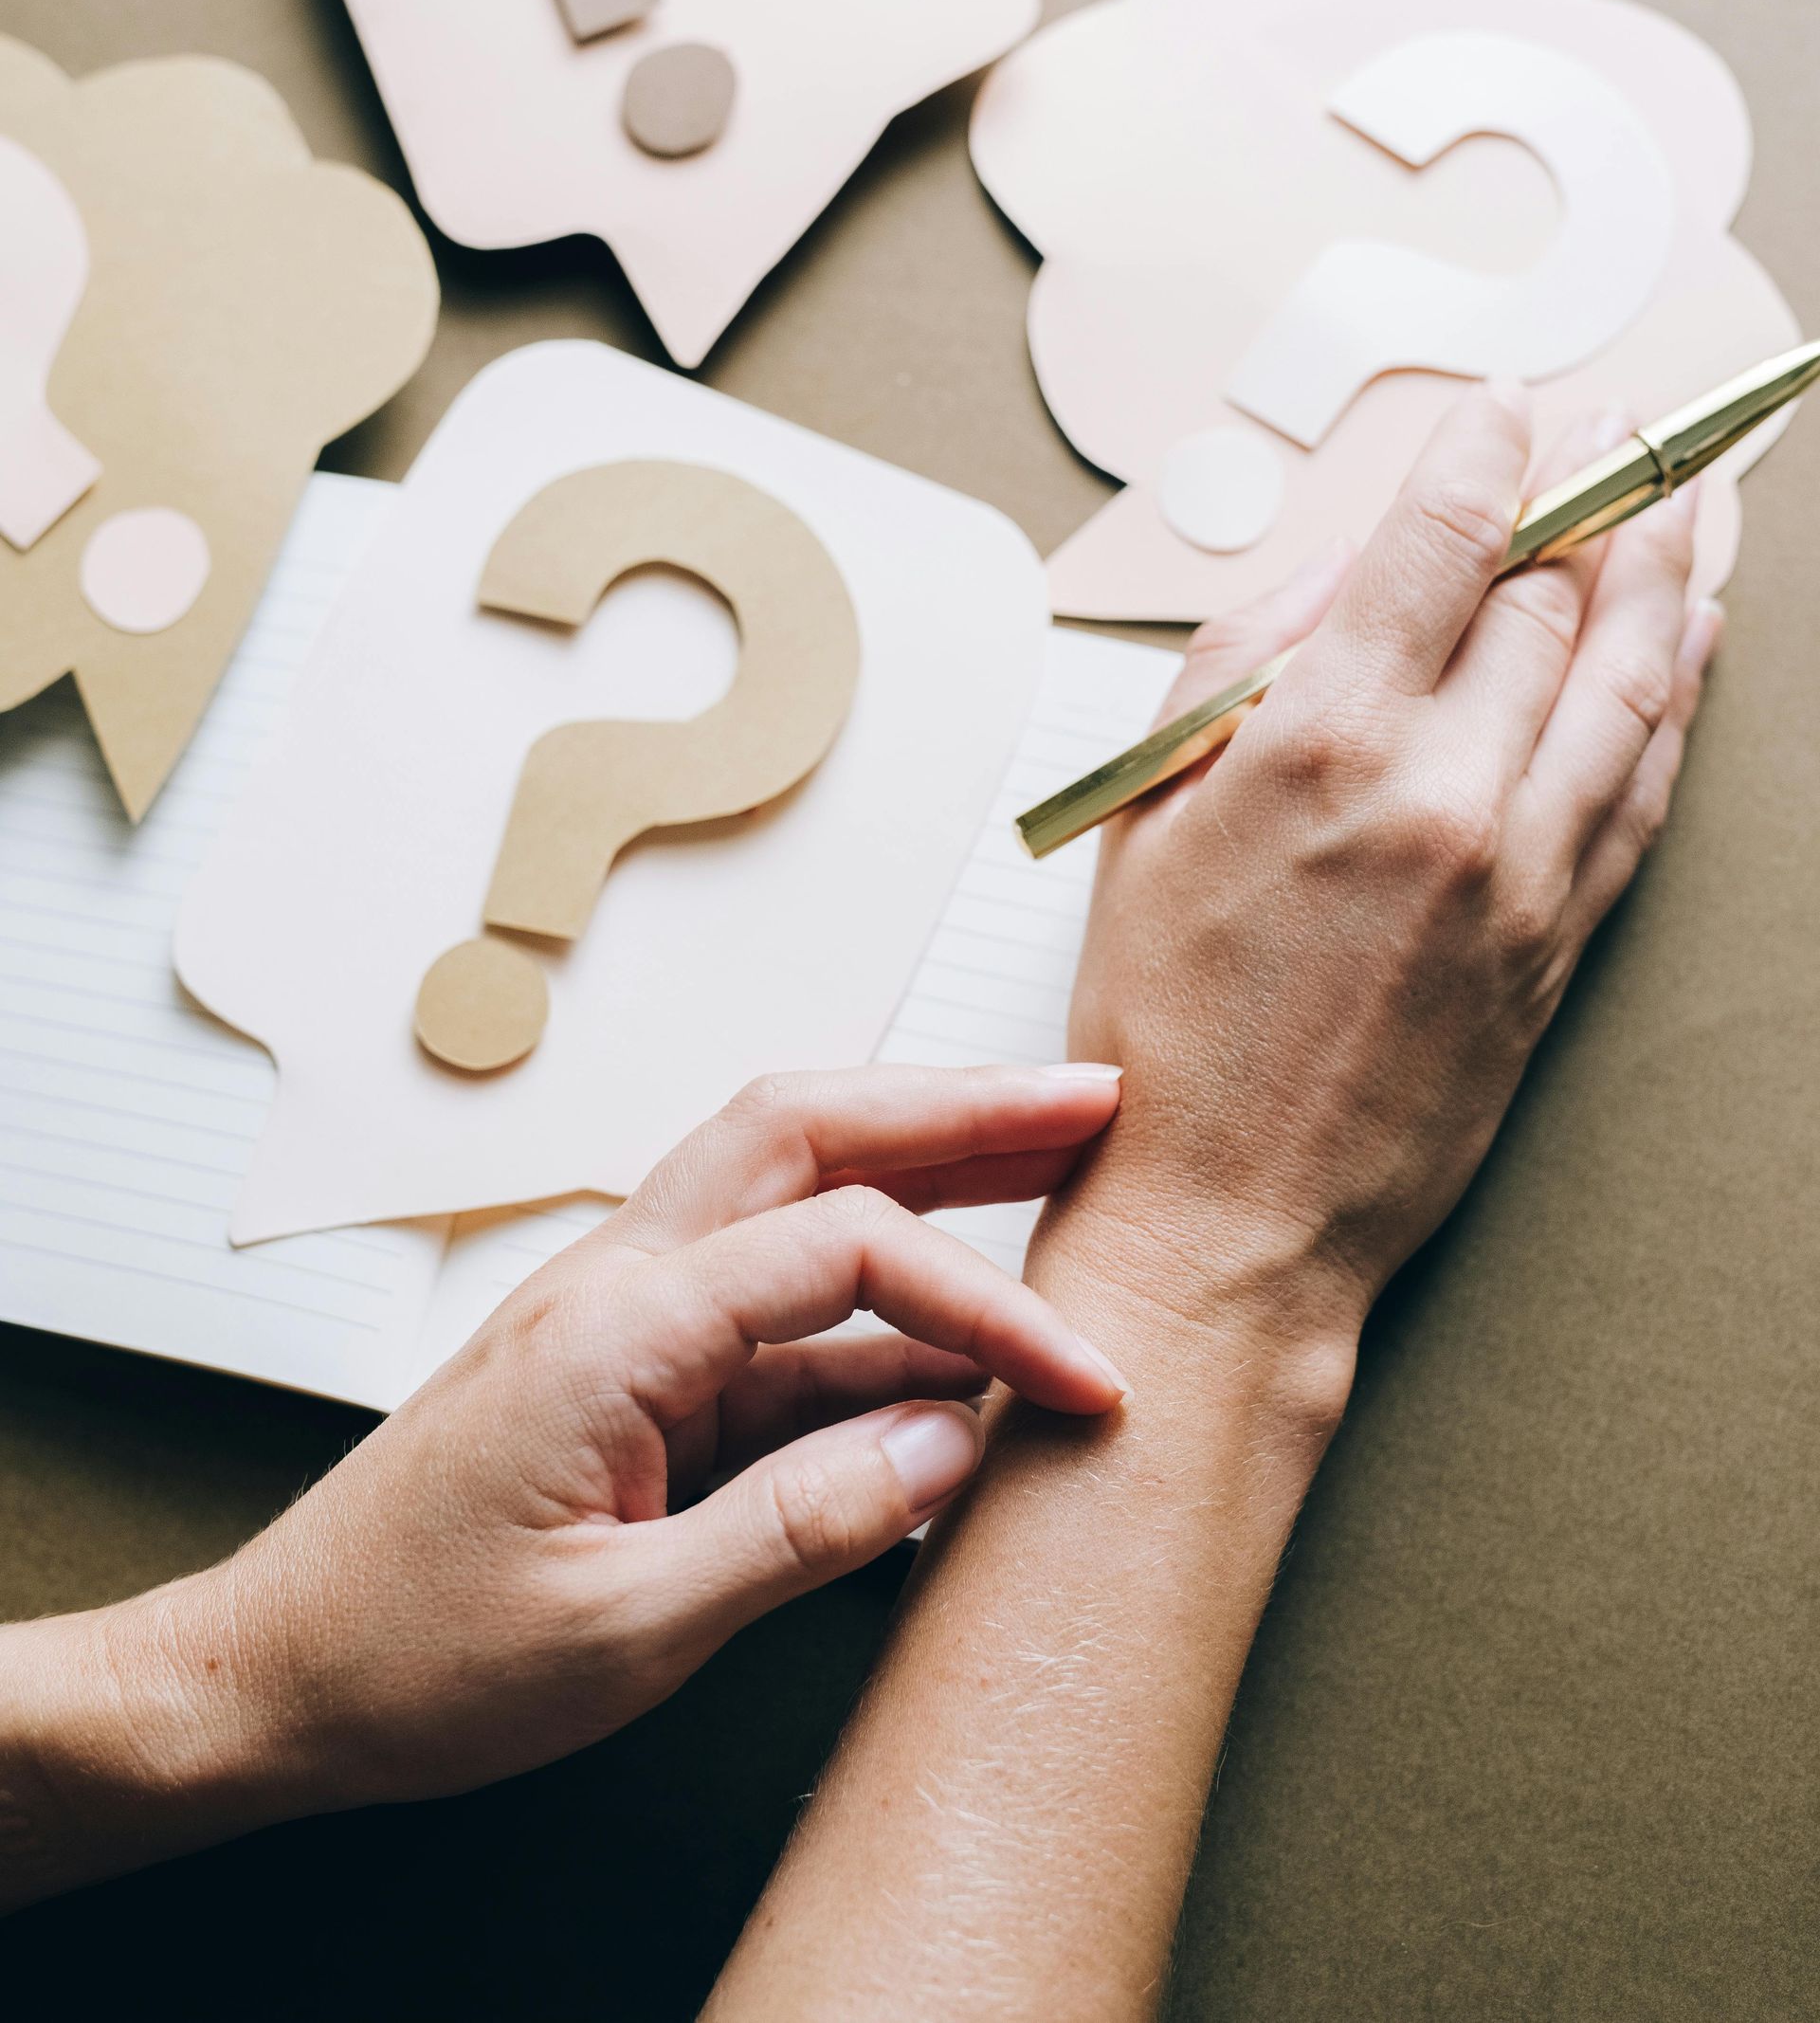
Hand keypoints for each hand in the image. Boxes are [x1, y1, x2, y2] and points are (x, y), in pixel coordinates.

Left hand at [0, 1062, 1122, 1900]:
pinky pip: (772, 1297)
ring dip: (920, 1155)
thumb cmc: (416, 1656)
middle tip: (1093, 1099)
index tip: (1084, 1373)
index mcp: (616, 1325)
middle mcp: (619, 1278)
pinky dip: (873, 1294)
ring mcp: (624, 1309)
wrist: (278, 1674)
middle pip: (809, 1127)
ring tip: (1050, 1154)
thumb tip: (950, 1452)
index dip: (985, 1302)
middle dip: (960, 1104)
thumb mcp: (620, 1632)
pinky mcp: (633, 1361)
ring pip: (789, 1179)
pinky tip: (949, 1339)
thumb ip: (795, 1533)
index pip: (845, 1250)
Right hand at [1059, 383, 1719, 1358]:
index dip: (1485, 456)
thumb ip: (1237, 669)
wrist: (1236, 1216)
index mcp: (1321, 750)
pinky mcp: (1564, 941)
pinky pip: (1645, 789)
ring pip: (1633, 682)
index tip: (1508, 408)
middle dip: (1590, 499)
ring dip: (1670, 575)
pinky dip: (1679, 701)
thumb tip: (1335, 576)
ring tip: (1692, 503)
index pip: (1440, 547)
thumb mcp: (1143, 819)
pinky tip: (1693, 643)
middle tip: (1617, 436)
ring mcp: (1522, 873)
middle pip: (1554, 601)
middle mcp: (1443, 797)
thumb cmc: (1167, 1030)